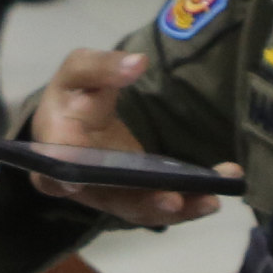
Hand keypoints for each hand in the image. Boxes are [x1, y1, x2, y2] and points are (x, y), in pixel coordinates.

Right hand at [25, 49, 236, 227]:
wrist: (78, 121)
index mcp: (55, 155)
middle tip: (173, 200)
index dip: (63, 182)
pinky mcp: (137, 197)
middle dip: (145, 203)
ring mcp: (113, 196)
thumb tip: (136, 63)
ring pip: (144, 209)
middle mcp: (84, 187)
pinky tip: (220, 186)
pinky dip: (192, 200)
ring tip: (212, 199)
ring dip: (180, 209)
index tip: (77, 181)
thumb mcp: (78, 72)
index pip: (52, 175)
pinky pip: (164, 203)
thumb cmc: (73, 96)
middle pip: (112, 202)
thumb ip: (101, 67)